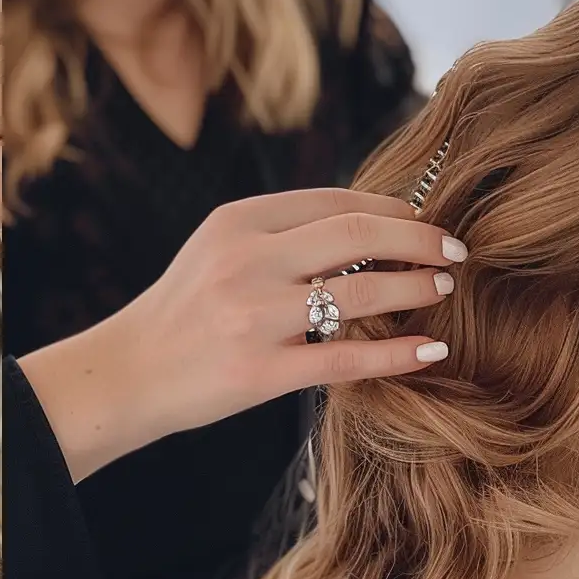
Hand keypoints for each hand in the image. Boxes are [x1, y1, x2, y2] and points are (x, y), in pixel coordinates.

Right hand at [18, 188, 463, 482]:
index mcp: (237, 223)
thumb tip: (361, 229)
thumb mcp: (215, 255)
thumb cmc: (179, 319)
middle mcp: (246, 261)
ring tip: (442, 289)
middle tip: (456, 248)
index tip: (424, 219)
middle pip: (357, 233)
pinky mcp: (259, 373)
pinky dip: (397, 354)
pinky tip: (431, 350)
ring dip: (414, 288)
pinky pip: (345, 361)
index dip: (392, 208)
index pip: (334, 201)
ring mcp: (253, 318)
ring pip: (359, 294)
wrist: (123, 378)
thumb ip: (276, 237)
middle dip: (418, 237)